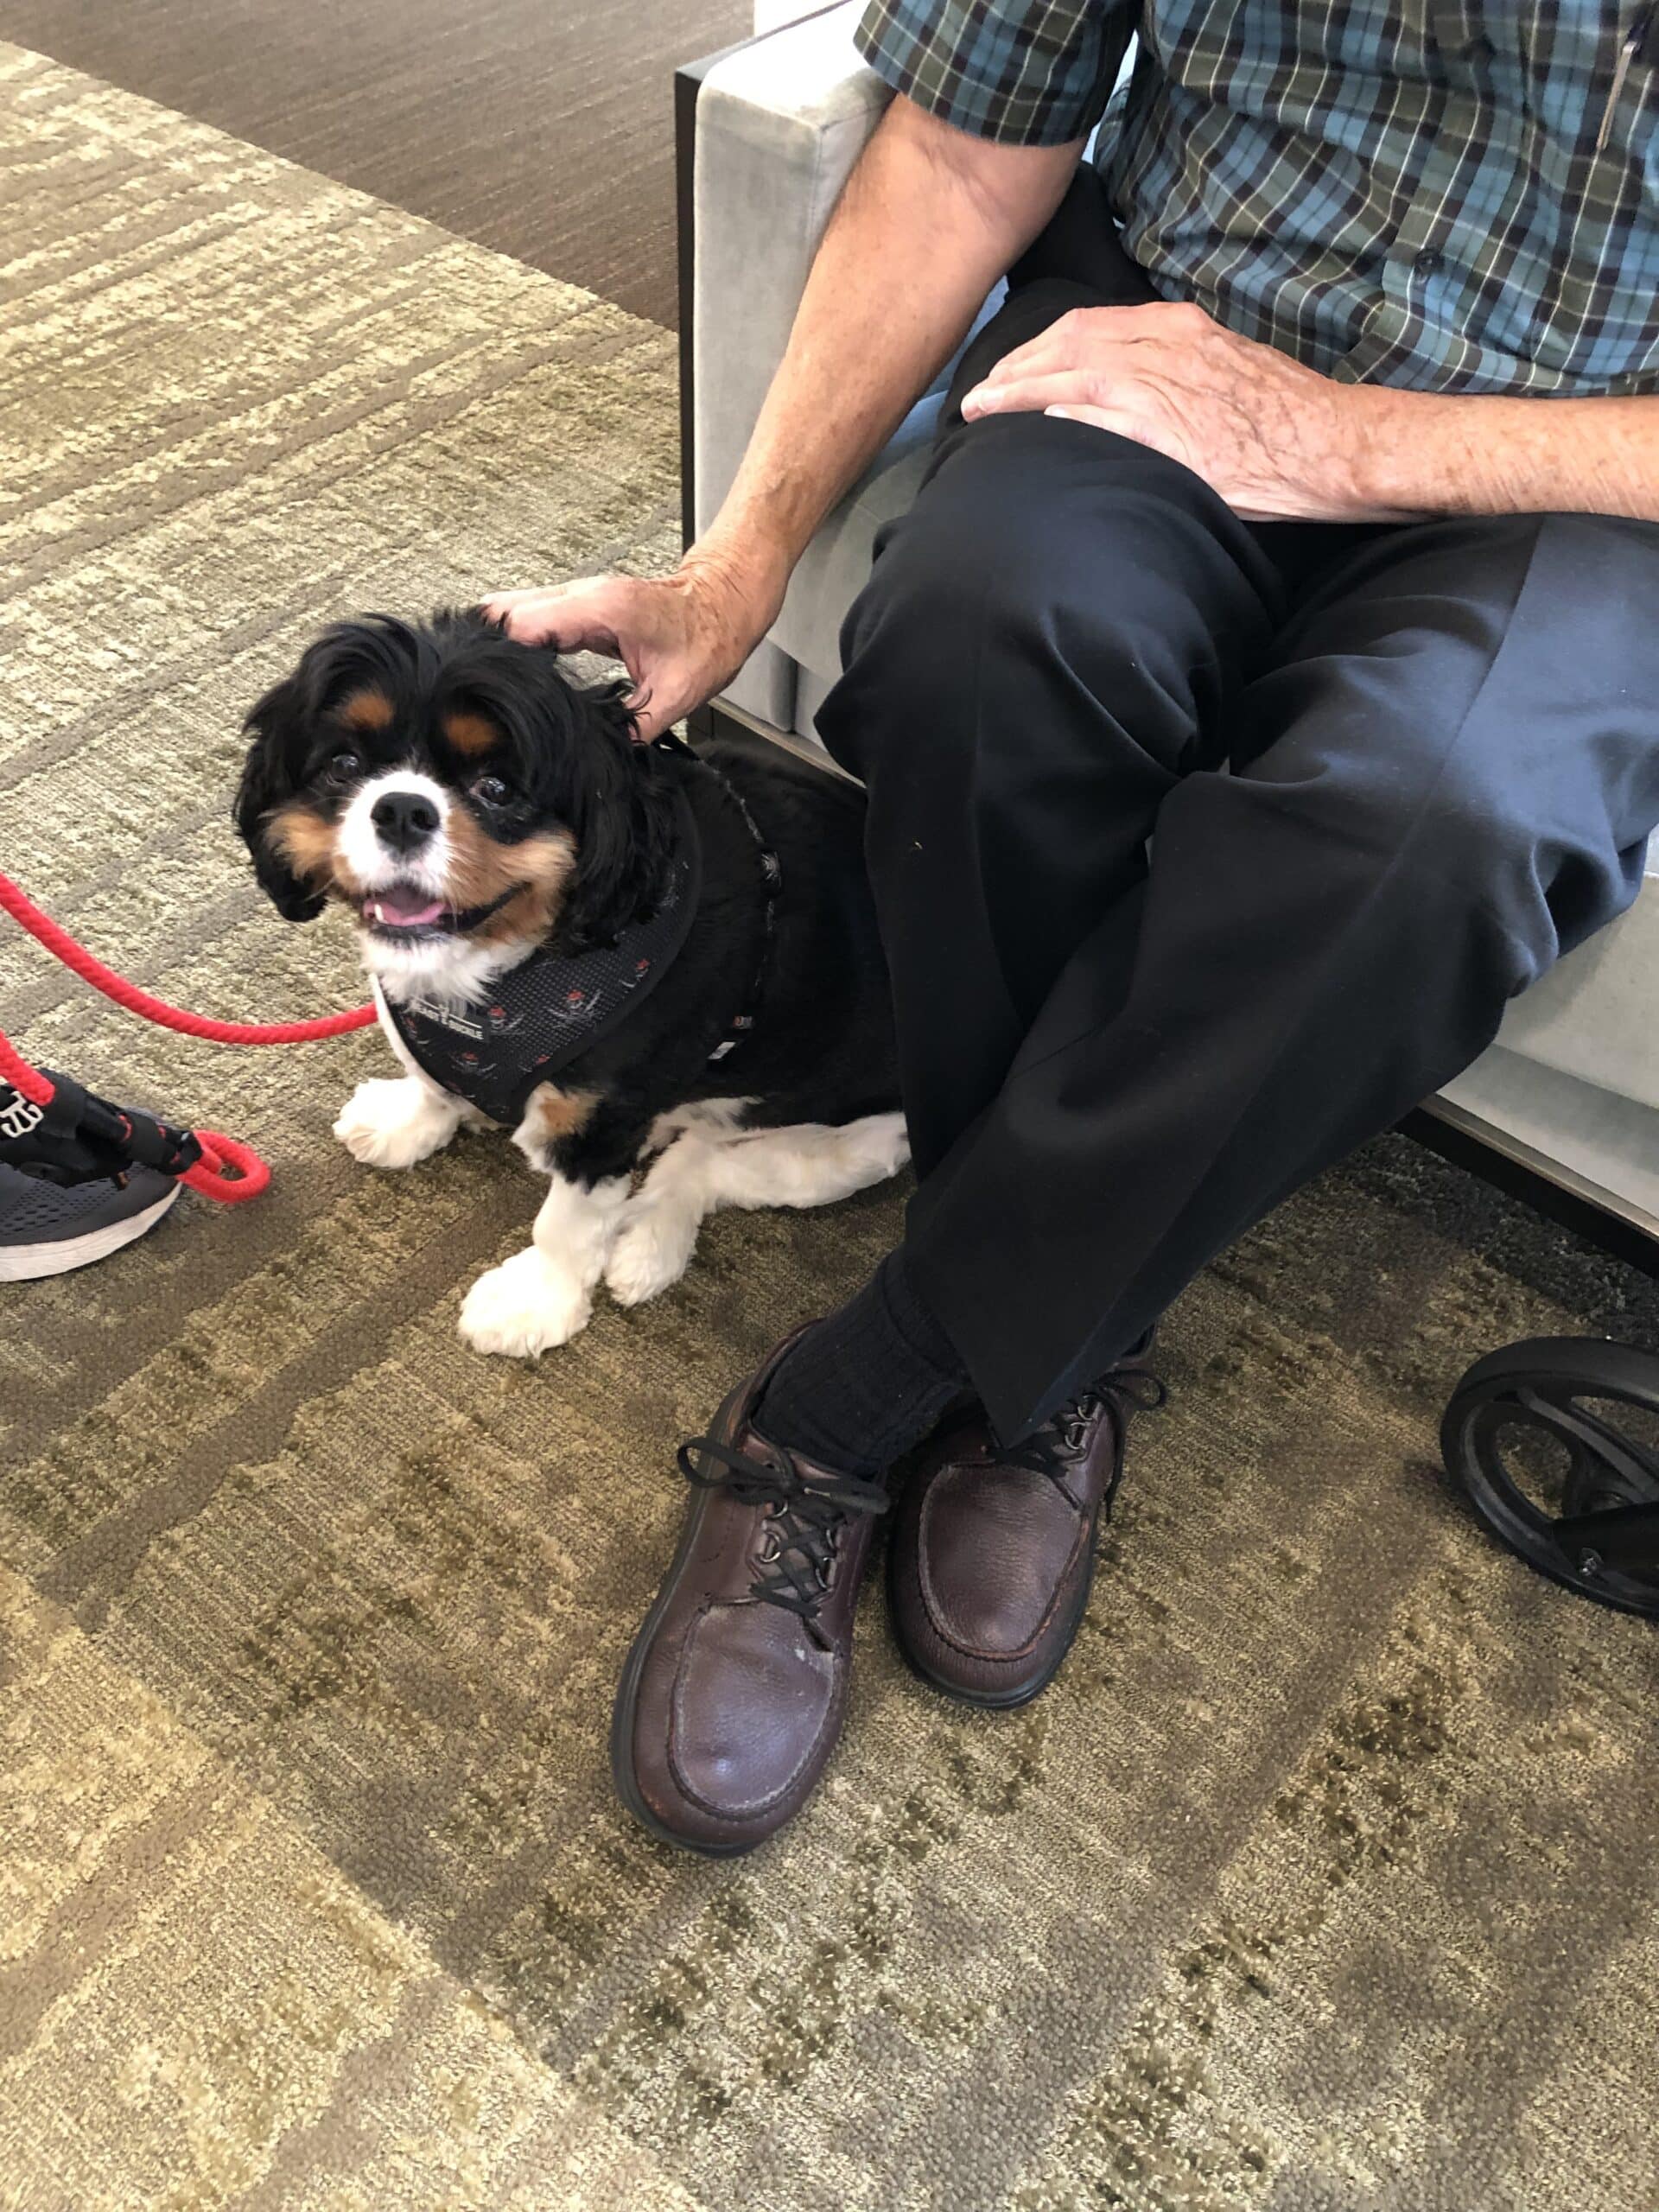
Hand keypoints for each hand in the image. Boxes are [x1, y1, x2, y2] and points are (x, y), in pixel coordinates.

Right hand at [483, 555, 781, 741]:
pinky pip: (529, 617)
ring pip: (510, 611)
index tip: (495, 701)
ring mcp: (575, 595)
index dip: (501, 664)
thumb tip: (600, 758)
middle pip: (503, 614)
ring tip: (495, 693)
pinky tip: (516, 677)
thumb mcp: (674, 695)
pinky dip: (516, 643)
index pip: (521, 626)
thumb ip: (633, 727)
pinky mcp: (576, 604)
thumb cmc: (708, 639)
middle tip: (486, 703)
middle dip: (490, 656)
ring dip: (499, 648)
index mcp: (600, 609)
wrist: (724, 602)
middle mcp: (579, 594)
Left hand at [961, 301, 1414, 523]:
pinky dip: (1062, 419)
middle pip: (1066, 343)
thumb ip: (1176, 366)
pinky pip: (1100, 419)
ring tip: (982, 412)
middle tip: (980, 393)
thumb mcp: (1225, 365)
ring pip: (1071, 376)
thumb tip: (1133, 381)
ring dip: (1018, 393)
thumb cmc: (1283, 413)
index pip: (1087, 322)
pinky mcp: (1168, 433)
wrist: (1328, 441)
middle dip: (1015, 366)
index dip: (1039, 344)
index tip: (1011, 365)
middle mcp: (1163, 347)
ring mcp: (1163, 388)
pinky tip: (1033, 431)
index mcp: (1176, 327)